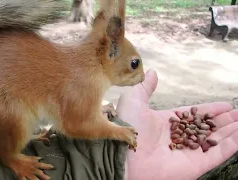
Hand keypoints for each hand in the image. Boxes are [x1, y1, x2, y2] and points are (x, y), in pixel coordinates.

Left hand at [116, 69, 237, 179]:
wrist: (123, 154)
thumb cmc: (126, 127)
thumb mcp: (134, 100)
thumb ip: (145, 87)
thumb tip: (152, 72)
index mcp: (166, 123)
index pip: (193, 115)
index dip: (209, 110)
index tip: (225, 106)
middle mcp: (178, 137)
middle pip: (206, 128)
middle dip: (223, 121)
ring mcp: (187, 152)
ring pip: (214, 140)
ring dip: (230, 131)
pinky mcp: (195, 165)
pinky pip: (218, 153)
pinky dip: (232, 144)